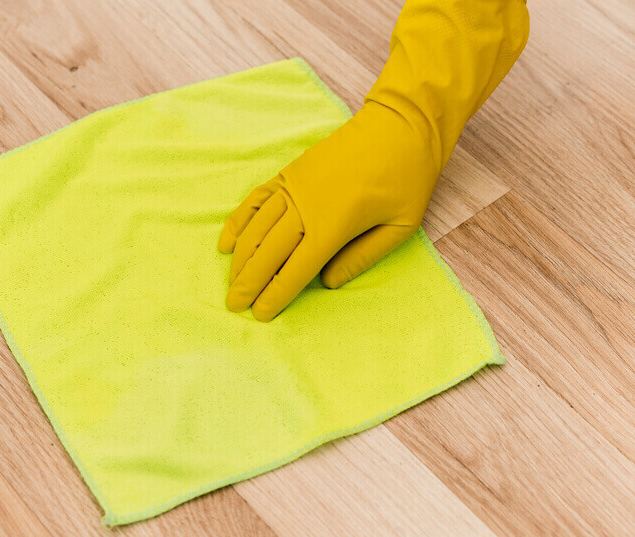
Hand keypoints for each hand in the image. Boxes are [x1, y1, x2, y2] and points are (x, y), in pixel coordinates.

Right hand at [218, 102, 438, 320]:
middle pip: (267, 252)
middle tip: (233, 305)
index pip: (295, 269)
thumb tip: (327, 283)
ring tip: (231, 282)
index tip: (259, 314)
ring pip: (257, 227)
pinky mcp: (290, 171)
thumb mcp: (400, 227)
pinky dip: (239, 221)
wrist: (401, 124)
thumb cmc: (407, 177)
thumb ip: (362, 258)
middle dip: (248, 282)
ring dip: (240, 257)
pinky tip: (227, 242)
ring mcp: (294, 185)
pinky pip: (256, 199)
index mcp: (334, 225)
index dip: (275, 294)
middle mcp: (306, 206)